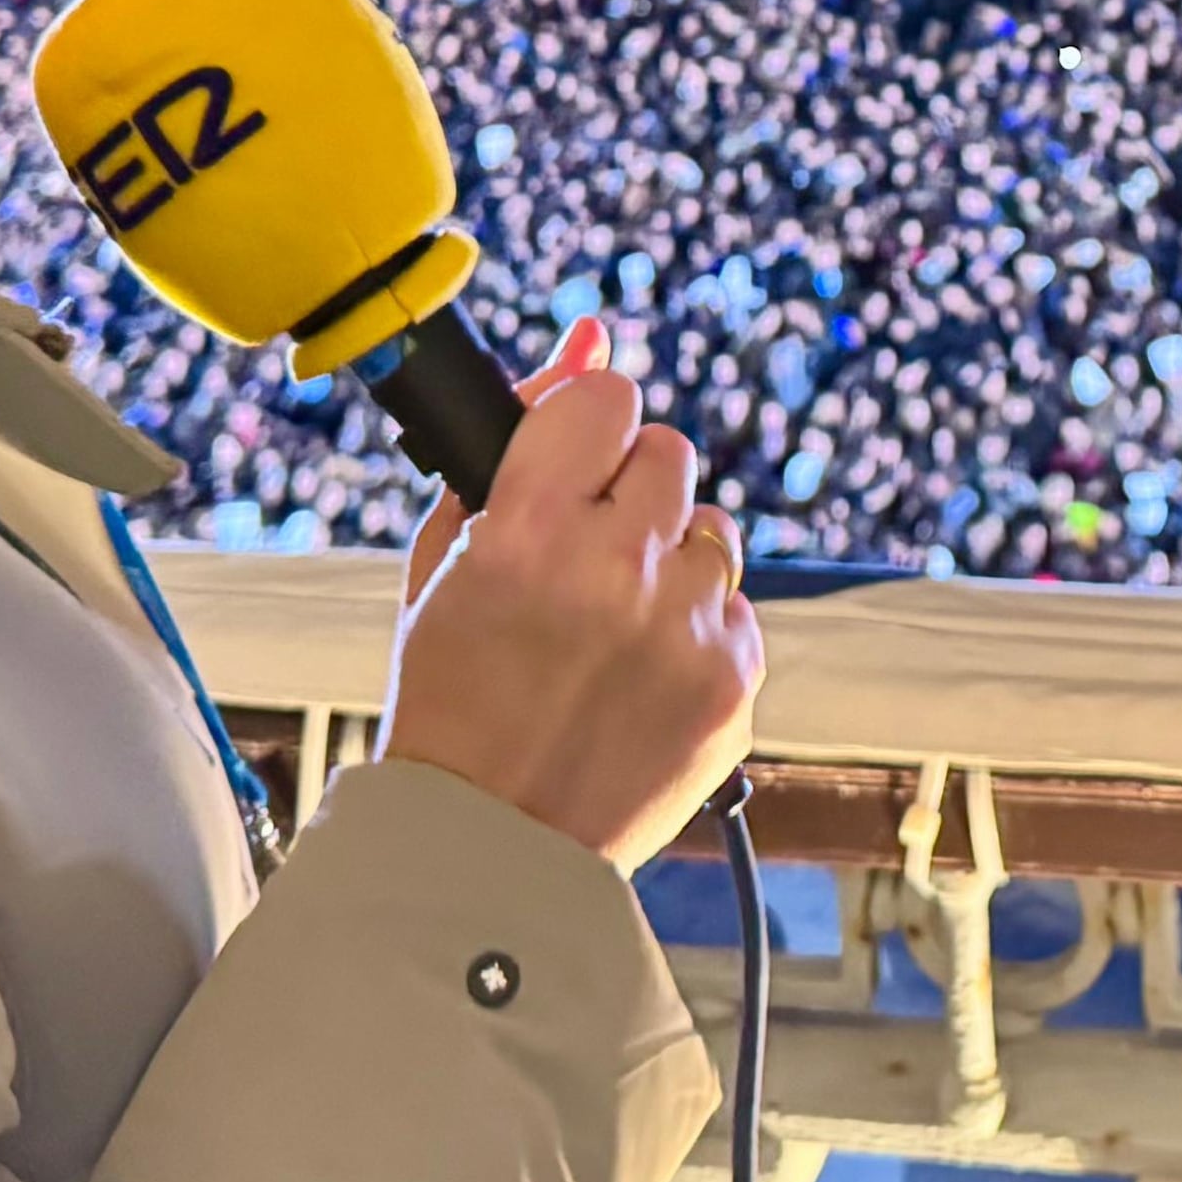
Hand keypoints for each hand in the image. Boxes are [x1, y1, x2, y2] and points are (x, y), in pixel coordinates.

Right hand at [383, 321, 762, 869]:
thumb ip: (513, 434)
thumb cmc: (452, 695)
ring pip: (713, 530)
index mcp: (529, 529)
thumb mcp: (446, 559)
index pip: (606, 395)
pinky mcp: (736, 680)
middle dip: (631, 493)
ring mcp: (688, 628)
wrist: (489, 846)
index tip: (574, 462)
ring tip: (610, 630)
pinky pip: (736, 608)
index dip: (588, 427)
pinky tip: (640, 678)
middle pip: (668, 452)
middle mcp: (619, 569)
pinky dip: (698, 631)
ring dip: (671, 562)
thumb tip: (587, 335)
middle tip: (585, 557)